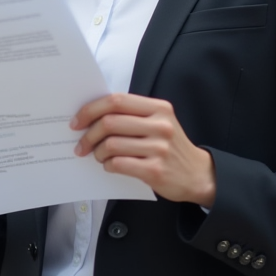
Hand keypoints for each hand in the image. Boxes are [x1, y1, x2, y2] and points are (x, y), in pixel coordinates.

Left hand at [71, 93, 215, 206]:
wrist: (198, 174)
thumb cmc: (171, 147)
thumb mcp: (159, 122)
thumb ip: (133, 115)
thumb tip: (93, 116)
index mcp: (158, 108)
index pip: (116, 101)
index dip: (91, 109)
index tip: (77, 121)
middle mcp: (160, 125)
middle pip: (110, 122)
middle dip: (89, 134)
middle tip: (81, 145)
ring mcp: (159, 148)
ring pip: (111, 144)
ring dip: (97, 152)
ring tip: (98, 156)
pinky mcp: (155, 170)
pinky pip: (119, 164)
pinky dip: (108, 165)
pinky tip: (109, 165)